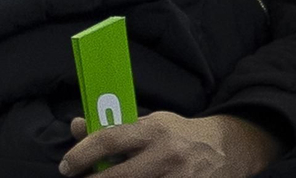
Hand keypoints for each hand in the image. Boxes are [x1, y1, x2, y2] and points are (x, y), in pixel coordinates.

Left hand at [60, 113, 278, 177]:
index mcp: (153, 131)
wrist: (228, 149)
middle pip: (119, 176)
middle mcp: (167, 155)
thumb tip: (76, 126)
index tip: (66, 166)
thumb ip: (115, 127)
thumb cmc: (179, 134)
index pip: (109, 140)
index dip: (82, 154)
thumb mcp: (149, 122)